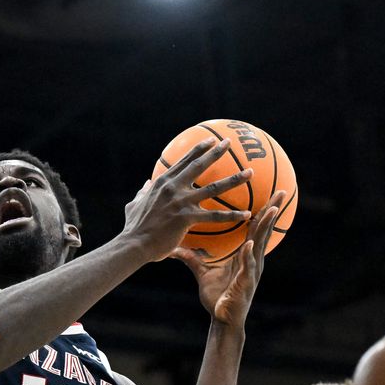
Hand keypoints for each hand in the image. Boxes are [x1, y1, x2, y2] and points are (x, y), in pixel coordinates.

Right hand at [121, 138, 252, 261]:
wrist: (134, 244)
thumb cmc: (134, 228)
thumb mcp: (134, 205)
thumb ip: (142, 193)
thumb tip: (145, 185)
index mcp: (162, 182)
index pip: (184, 161)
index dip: (198, 149)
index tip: (210, 140)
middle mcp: (173, 187)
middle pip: (199, 166)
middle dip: (216, 152)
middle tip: (230, 143)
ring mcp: (181, 201)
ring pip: (214, 188)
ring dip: (235, 178)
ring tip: (250, 172)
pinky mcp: (187, 218)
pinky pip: (215, 216)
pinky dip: (232, 215)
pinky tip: (246, 214)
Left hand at [171, 190, 283, 326]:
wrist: (221, 319)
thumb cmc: (217, 296)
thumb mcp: (202, 271)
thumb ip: (191, 256)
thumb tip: (175, 246)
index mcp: (245, 254)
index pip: (254, 227)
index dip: (262, 209)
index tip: (269, 191)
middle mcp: (252, 259)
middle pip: (263, 230)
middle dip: (273, 210)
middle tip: (282, 191)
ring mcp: (251, 270)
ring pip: (260, 244)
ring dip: (265, 227)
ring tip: (271, 210)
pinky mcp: (246, 283)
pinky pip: (247, 266)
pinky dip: (248, 255)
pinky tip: (249, 244)